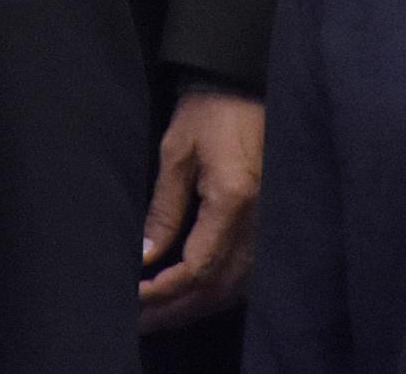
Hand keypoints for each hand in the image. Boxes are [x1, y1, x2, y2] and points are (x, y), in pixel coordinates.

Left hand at [136, 86, 262, 331]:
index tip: (134, 295)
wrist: (247, 84)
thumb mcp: (176, 153)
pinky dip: (219, 291)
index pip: (198, 267)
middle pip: (219, 287)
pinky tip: (195, 297)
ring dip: (197, 306)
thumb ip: (164, 208)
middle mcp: (259, 220)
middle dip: (176, 308)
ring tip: (160, 315)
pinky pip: (248, 272)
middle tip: (140, 320)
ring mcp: (270, 223)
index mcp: (233, 200)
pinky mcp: (271, 221)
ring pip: (236, 287)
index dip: (164, 289)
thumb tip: (147, 255)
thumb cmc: (209, 111)